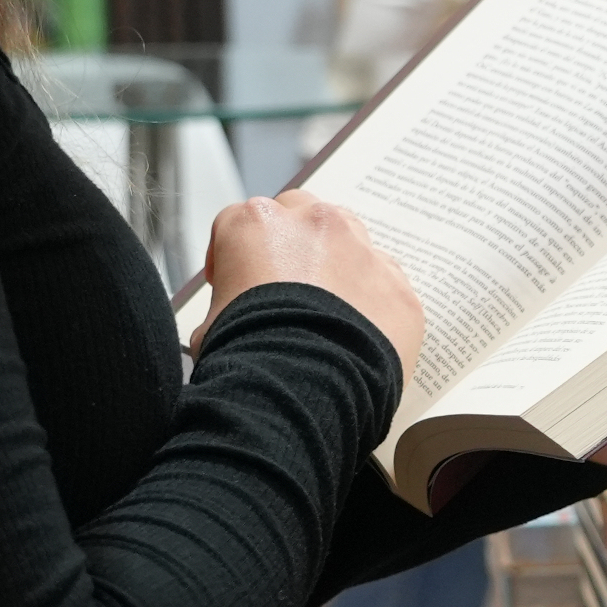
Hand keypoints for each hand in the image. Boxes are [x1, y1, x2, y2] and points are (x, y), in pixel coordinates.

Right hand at [204, 190, 423, 376]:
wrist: (301, 391)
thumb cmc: (248, 358)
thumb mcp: (208, 329)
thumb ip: (221, 308)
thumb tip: (225, 326)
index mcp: (255, 225)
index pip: (238, 223)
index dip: (232, 257)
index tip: (234, 285)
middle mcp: (313, 224)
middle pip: (299, 216)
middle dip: (290, 243)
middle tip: (284, 287)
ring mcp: (363, 251)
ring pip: (350, 239)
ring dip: (336, 263)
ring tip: (325, 311)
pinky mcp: (398, 289)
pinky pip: (385, 286)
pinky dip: (372, 304)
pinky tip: (358, 336)